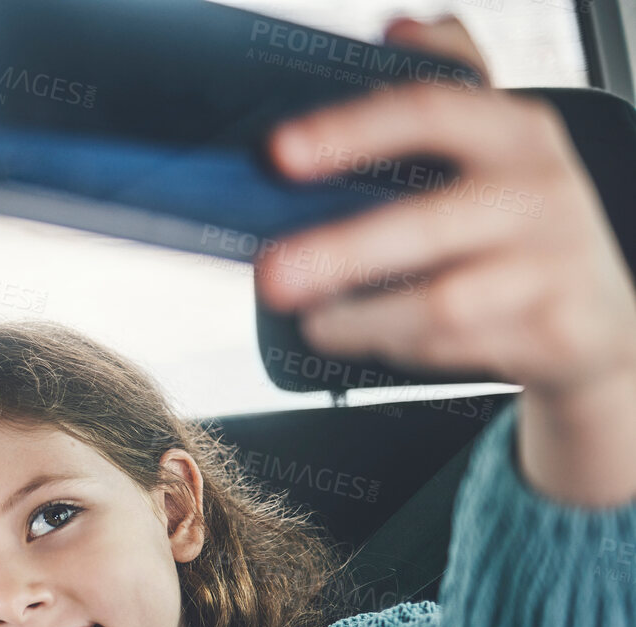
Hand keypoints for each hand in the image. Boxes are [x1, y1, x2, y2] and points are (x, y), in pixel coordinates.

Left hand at [254, 17, 635, 403]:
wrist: (600, 314)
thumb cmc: (521, 221)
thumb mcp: (497, 144)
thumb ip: (448, 80)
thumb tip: (400, 27)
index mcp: (515, 132)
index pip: (429, 112)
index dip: (351, 128)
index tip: (281, 151)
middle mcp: (539, 191)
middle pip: (426, 224)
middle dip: (341, 252)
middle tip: (272, 274)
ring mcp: (550, 265)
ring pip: (438, 302)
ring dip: (361, 318)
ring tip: (315, 320)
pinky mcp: (555, 330)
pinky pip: (455, 347)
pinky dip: (404, 348)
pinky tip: (376, 339)